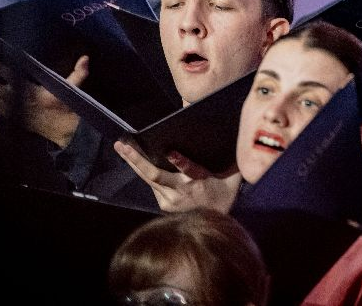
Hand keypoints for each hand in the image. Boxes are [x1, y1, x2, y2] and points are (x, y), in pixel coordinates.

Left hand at [0, 55, 89, 146]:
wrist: (62, 131)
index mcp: (32, 94)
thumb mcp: (72, 90)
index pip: (12, 79)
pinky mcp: (10, 114)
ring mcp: (12, 109)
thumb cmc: (65, 108)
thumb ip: (78, 74)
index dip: (0, 69)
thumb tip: (86, 58)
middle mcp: (18, 102)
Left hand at [114, 140, 240, 212]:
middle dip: (136, 158)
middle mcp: (182, 192)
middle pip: (155, 174)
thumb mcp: (232, 176)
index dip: (180, 162)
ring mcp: (171, 200)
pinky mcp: (165, 205)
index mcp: (200, 181)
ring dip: (133, 162)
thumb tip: (240, 139)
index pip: (190, 171)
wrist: (217, 222)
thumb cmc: (224, 193)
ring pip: (148, 179)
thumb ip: (233, 160)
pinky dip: (143, 171)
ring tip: (121, 147)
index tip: (171, 152)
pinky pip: (152, 185)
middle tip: (122, 144)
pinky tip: (132, 159)